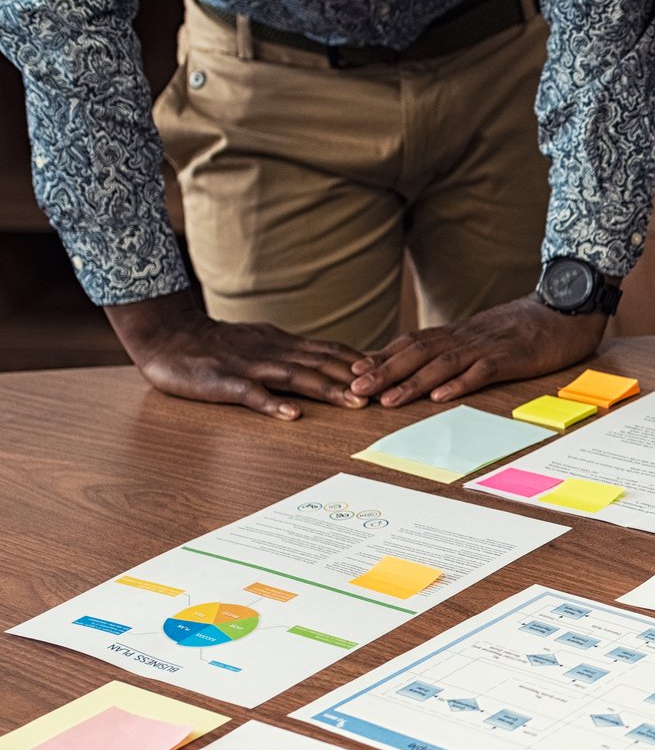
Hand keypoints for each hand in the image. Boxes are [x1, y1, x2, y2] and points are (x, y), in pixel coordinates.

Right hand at [106, 289, 364, 419]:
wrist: (166, 334)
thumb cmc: (216, 344)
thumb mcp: (261, 342)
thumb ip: (293, 352)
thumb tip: (330, 361)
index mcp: (283, 344)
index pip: (331, 350)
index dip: (362, 362)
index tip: (393, 373)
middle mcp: (272, 352)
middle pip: (322, 364)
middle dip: (356, 378)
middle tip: (389, 392)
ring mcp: (248, 366)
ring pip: (295, 377)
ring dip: (327, 389)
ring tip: (355, 403)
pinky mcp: (222, 382)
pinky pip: (250, 393)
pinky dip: (271, 403)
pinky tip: (291, 415)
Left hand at [348, 295, 607, 407]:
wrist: (568, 305)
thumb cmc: (531, 325)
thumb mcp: (489, 334)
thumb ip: (462, 346)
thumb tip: (434, 364)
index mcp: (460, 333)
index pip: (412, 343)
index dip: (383, 357)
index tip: (354, 372)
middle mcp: (467, 337)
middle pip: (417, 352)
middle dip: (384, 371)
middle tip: (355, 388)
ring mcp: (488, 346)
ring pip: (441, 363)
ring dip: (412, 382)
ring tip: (387, 399)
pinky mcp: (512, 357)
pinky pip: (481, 371)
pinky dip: (459, 383)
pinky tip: (439, 396)